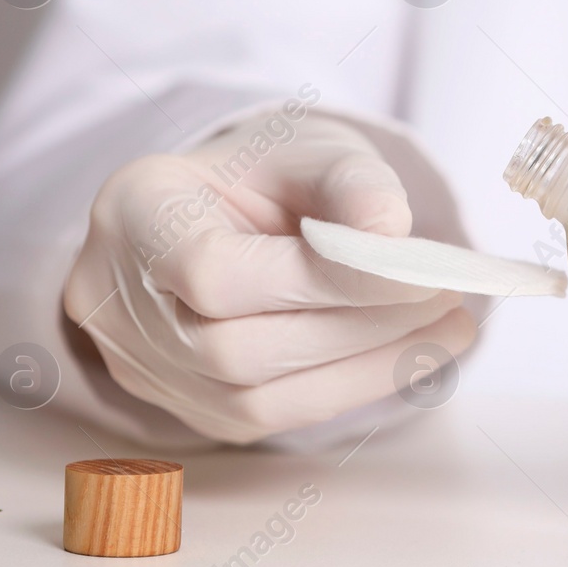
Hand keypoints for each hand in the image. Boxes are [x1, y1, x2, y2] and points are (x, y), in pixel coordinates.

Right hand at [63, 114, 475, 442]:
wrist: (230, 214)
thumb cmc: (268, 177)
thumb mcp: (310, 150)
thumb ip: (352, 181)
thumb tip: (391, 231)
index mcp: (133, 213)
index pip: (212, 271)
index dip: (315, 280)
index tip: (412, 267)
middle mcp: (117, 302)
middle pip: (234, 346)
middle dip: (357, 326)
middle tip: (447, 295)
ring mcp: (148, 368)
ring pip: (257, 396)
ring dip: (369, 365)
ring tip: (450, 325)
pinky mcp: (195, 410)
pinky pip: (276, 416)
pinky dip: (354, 386)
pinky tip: (415, 353)